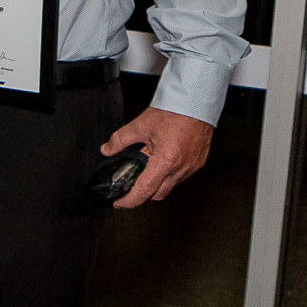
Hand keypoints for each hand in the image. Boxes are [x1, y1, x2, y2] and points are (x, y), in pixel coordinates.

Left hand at [100, 107, 214, 208]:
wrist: (196, 102)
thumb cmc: (173, 112)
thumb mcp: (140, 126)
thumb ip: (120, 140)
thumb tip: (107, 149)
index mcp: (165, 161)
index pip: (144, 191)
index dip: (130, 200)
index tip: (120, 203)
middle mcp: (181, 168)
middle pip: (158, 194)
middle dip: (142, 194)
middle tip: (129, 188)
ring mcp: (192, 166)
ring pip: (171, 186)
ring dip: (157, 184)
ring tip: (145, 171)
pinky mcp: (199, 162)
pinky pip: (182, 176)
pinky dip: (169, 175)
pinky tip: (161, 163)